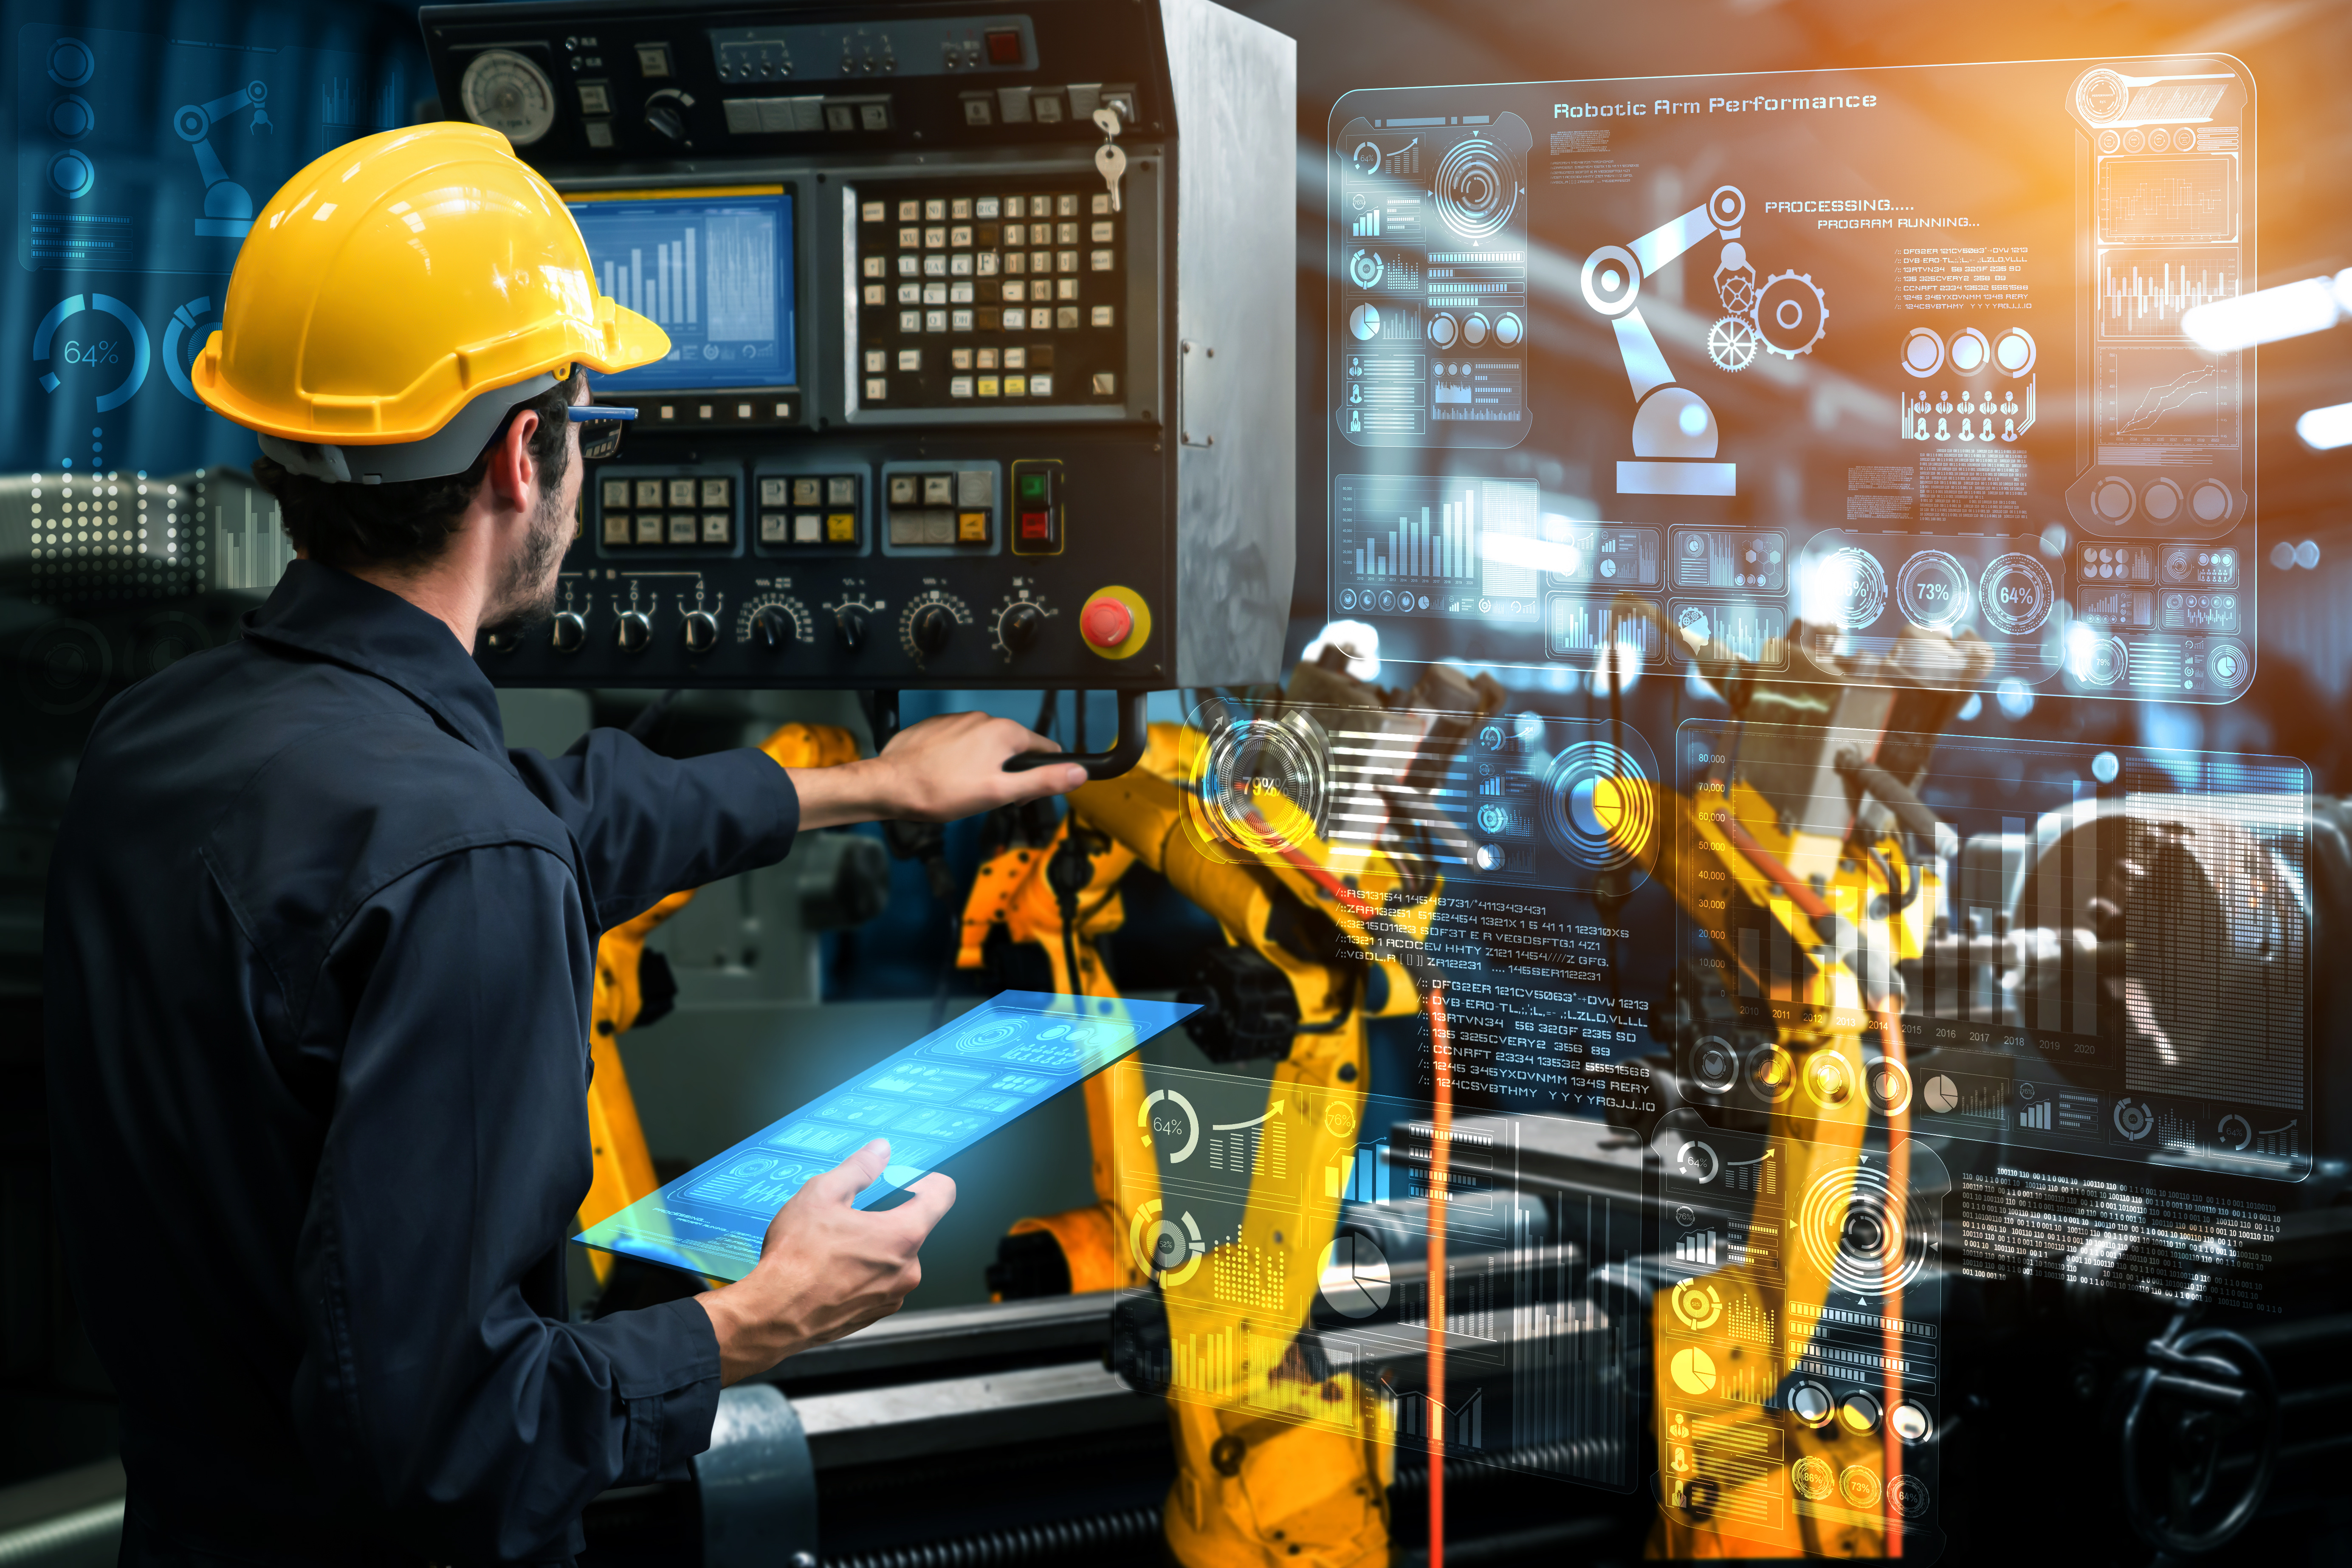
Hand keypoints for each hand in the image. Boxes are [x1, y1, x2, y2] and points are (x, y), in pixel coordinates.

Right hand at [694, 1140, 954, 1384]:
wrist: (773, 1316)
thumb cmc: (796, 1258)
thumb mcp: (823, 1194)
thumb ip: (859, 1169)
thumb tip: (880, 1151)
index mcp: (903, 1235)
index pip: (942, 1194)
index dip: (925, 1178)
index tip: (904, 1177)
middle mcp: (908, 1269)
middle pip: (911, 1226)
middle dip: (885, 1216)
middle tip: (847, 1215)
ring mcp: (893, 1295)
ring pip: (893, 1256)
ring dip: (871, 1246)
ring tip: (832, 1246)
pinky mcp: (875, 1312)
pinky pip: (879, 1281)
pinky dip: (862, 1271)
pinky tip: (831, 1269)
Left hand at [787, 711, 1087, 828]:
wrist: (890, 785)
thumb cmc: (941, 791)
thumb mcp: (1000, 794)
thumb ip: (1041, 781)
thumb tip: (1078, 774)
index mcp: (1004, 733)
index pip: (1044, 749)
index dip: (1039, 777)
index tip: (1022, 796)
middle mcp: (983, 719)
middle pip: (1013, 749)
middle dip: (1008, 773)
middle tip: (988, 797)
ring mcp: (958, 721)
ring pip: (986, 747)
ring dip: (983, 767)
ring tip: (962, 790)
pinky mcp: (937, 727)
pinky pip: (960, 744)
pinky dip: (959, 761)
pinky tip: (946, 778)